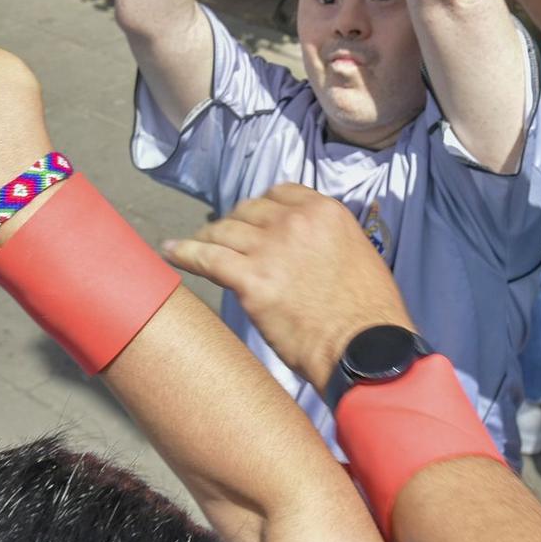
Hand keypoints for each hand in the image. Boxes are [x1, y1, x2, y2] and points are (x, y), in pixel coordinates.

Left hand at [162, 184, 413, 393]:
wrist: (365, 348)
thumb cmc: (370, 315)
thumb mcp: (358, 257)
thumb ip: (329, 243)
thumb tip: (310, 253)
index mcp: (326, 212)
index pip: (280, 193)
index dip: (262, 207)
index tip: (254, 219)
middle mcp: (296, 222)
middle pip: (248, 210)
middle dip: (234, 222)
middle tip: (224, 238)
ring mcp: (270, 248)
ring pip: (224, 230)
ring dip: (208, 237)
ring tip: (192, 245)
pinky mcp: (250, 279)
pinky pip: (206, 257)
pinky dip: (184, 253)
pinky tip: (170, 253)